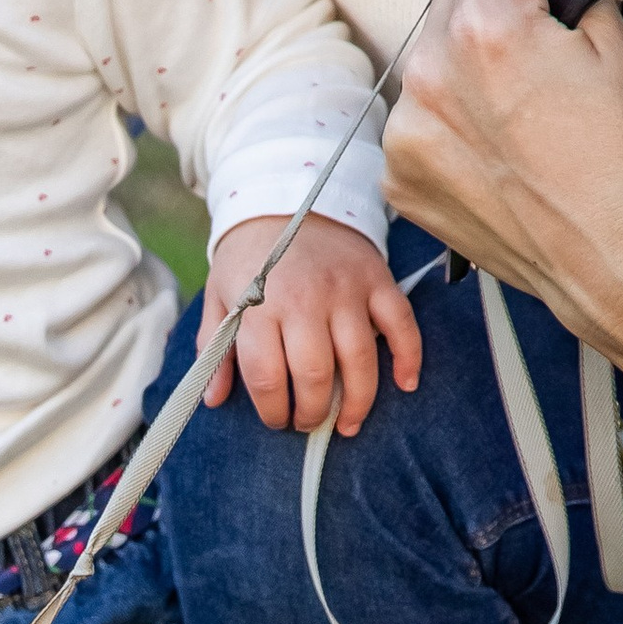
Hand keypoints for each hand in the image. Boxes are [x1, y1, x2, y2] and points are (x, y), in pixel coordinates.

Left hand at [199, 212, 419, 435]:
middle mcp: (305, 299)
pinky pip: (401, 325)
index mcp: (259, 305)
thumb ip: (215, 348)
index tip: (276, 419)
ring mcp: (345, 290)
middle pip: (315, 375)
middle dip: (312, 412)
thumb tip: (214, 399)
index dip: (272, 410)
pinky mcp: (377, 280)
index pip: (267, 376)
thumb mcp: (220, 296)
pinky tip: (405, 384)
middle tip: (307, 423)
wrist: (285, 199)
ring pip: (360, 360)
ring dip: (358, 402)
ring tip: (348, 424)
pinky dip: (408, 357)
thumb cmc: (249, 258)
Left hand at [380, 0, 622, 447]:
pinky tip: (502, 162)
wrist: (622, 270)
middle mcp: (426, 76)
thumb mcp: (608, 38)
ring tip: (527, 131)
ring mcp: (405, 135)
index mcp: (480, 27)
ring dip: (467, 83)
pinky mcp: (399, 182)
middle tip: (549, 89)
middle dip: (491, 32)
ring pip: (432, 69)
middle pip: (450, 11)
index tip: (559, 32)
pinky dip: (450, 135)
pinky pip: (419, 127)